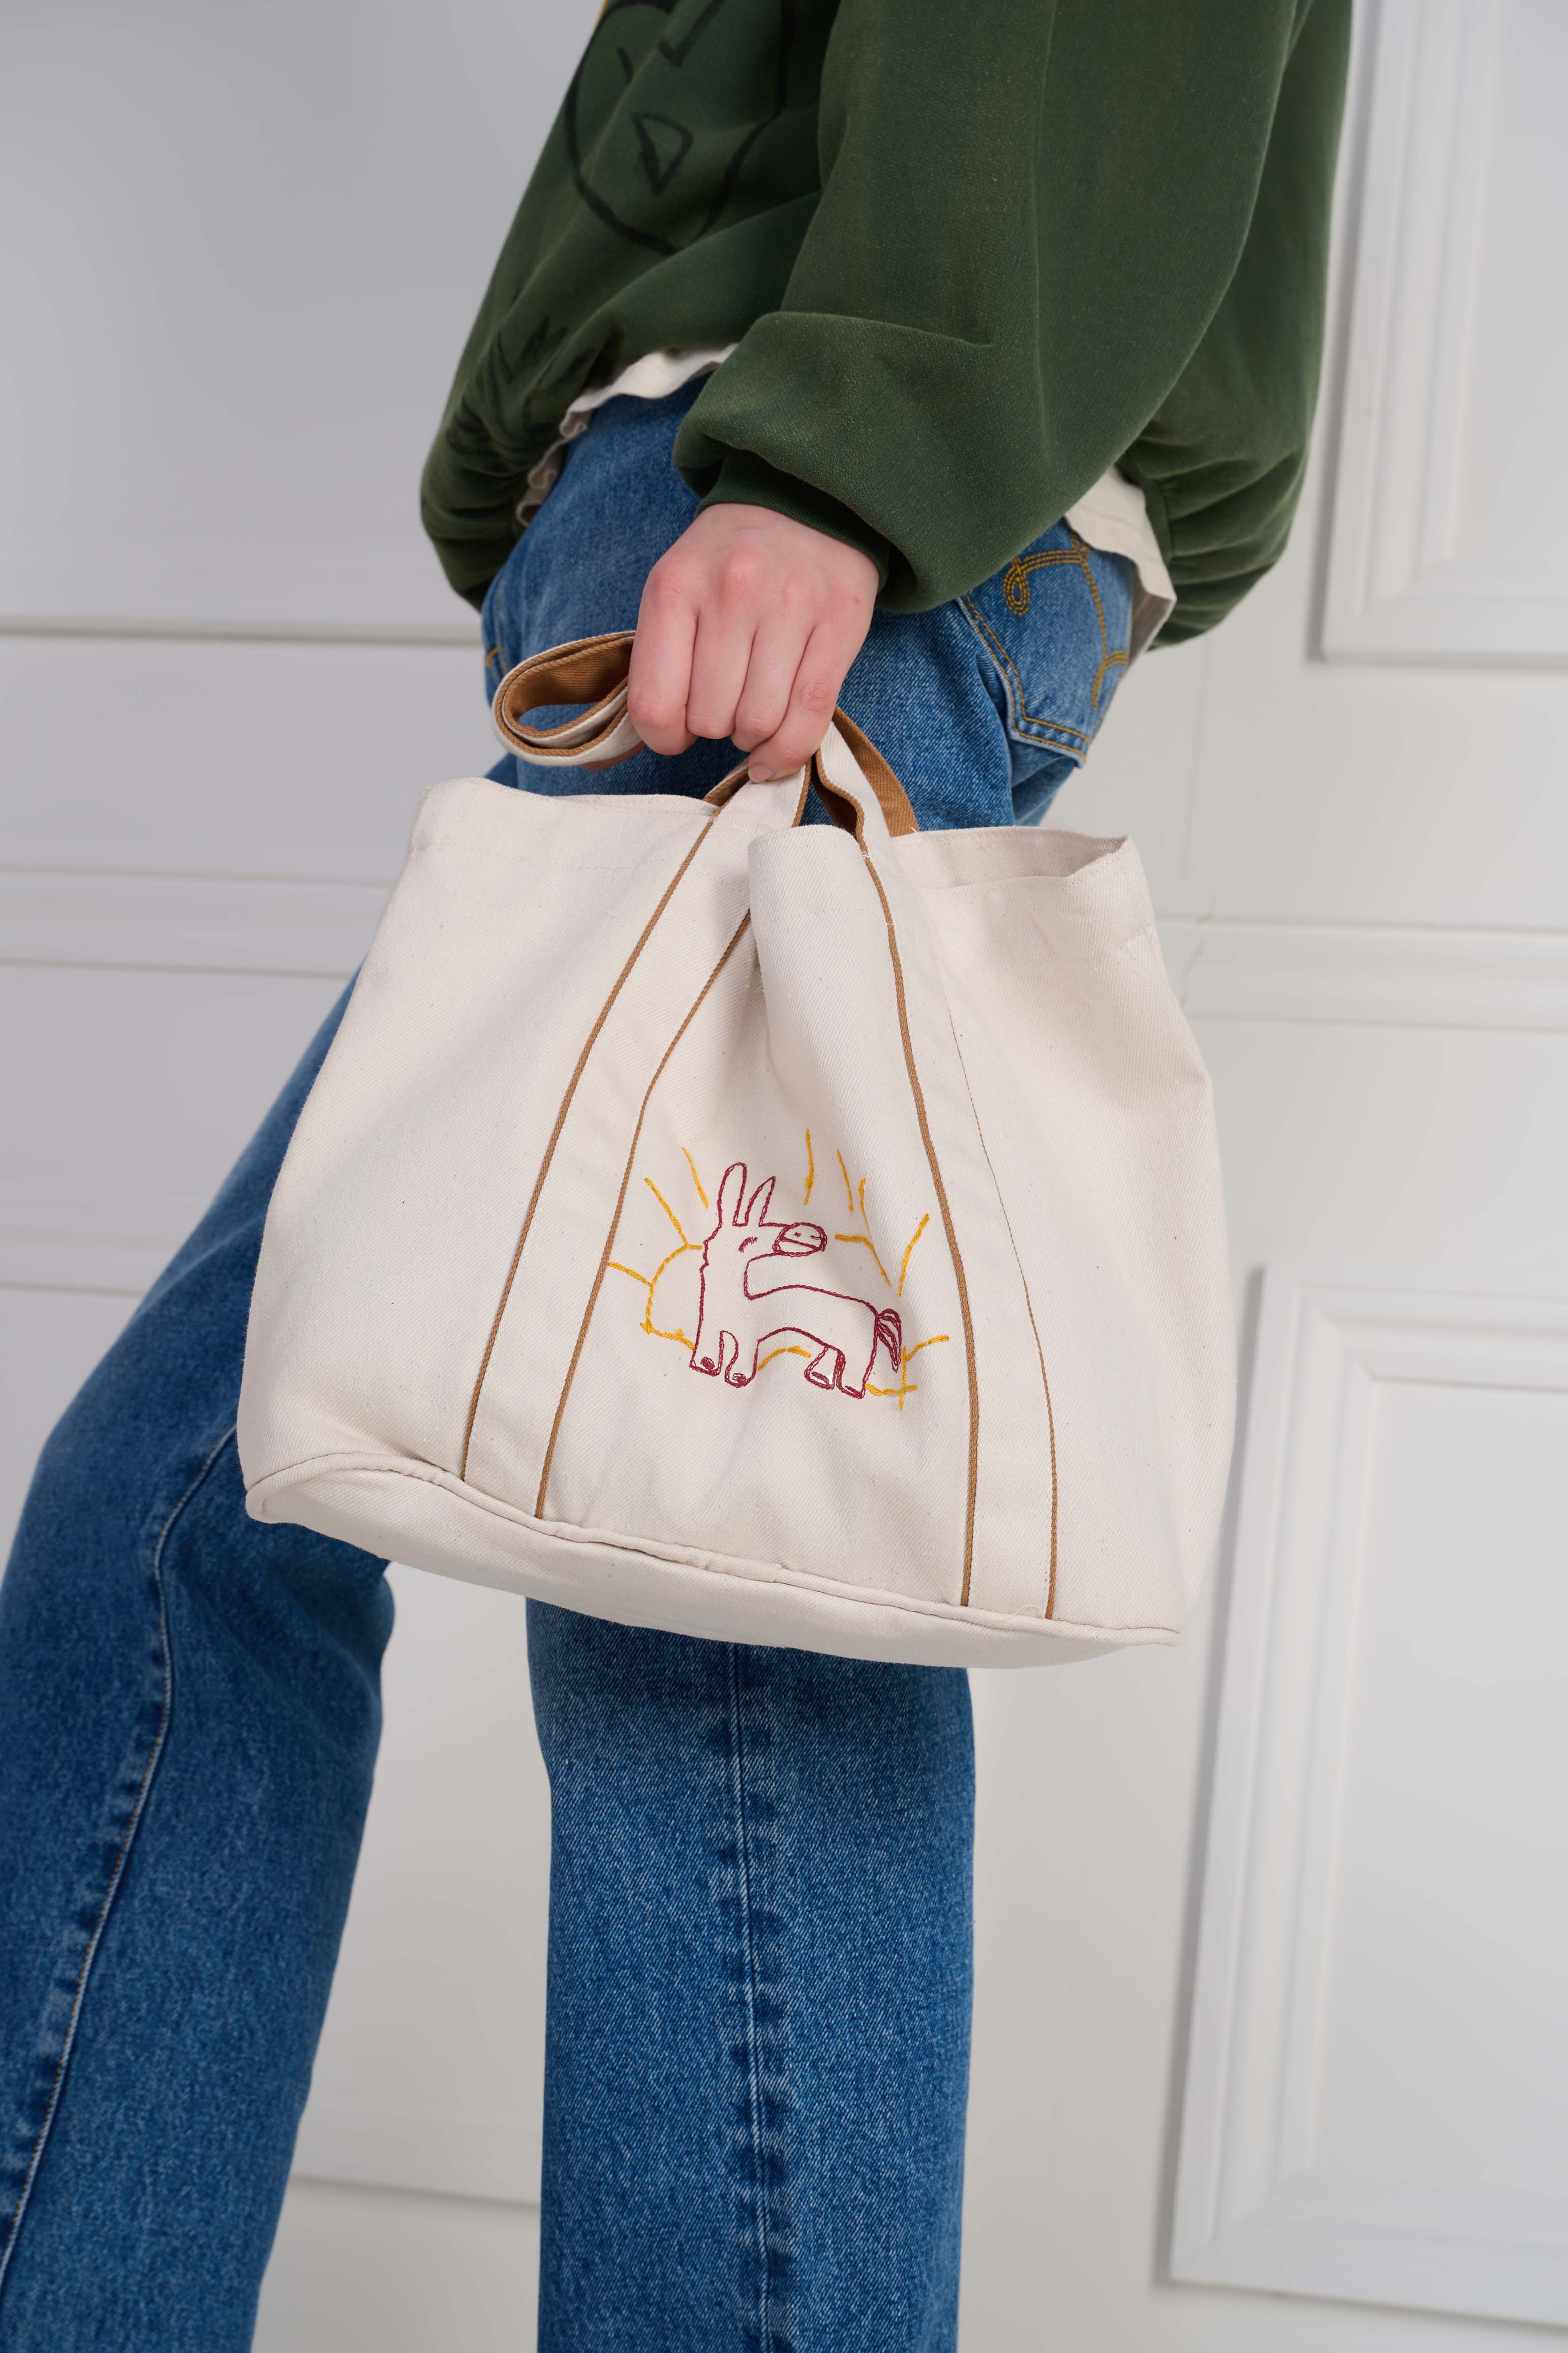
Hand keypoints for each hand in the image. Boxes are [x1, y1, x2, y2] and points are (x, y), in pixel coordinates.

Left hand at [626, 504, 877, 779]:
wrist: (803, 505)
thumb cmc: (729, 564)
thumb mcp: (676, 589)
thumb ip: (658, 660)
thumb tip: (650, 744)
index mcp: (675, 586)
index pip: (655, 703)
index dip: (664, 738)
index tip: (677, 732)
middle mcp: (732, 592)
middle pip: (710, 719)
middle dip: (714, 729)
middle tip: (723, 705)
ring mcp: (790, 605)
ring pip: (759, 722)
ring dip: (751, 737)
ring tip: (752, 711)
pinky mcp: (840, 622)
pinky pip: (811, 716)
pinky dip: (788, 749)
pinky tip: (773, 751)